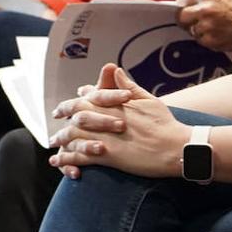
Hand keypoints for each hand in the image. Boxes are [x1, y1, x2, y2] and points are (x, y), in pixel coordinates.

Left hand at [50, 65, 187, 178]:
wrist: (177, 148)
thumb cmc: (167, 124)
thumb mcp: (150, 100)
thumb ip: (130, 87)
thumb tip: (116, 70)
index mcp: (117, 105)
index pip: (90, 97)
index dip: (77, 98)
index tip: (72, 99)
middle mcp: (108, 120)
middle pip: (77, 114)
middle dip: (63, 114)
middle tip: (56, 115)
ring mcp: (106, 138)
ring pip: (74, 136)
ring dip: (61, 138)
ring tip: (54, 141)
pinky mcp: (107, 156)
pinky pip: (80, 157)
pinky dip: (66, 159)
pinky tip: (59, 161)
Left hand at [175, 0, 231, 51]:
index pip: (182, 0)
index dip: (185, 5)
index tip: (187, 9)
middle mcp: (205, 9)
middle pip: (181, 16)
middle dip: (186, 19)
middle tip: (195, 22)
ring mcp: (206, 26)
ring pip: (191, 29)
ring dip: (199, 30)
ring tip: (216, 28)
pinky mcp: (210, 40)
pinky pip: (201, 41)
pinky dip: (208, 39)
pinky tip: (221, 35)